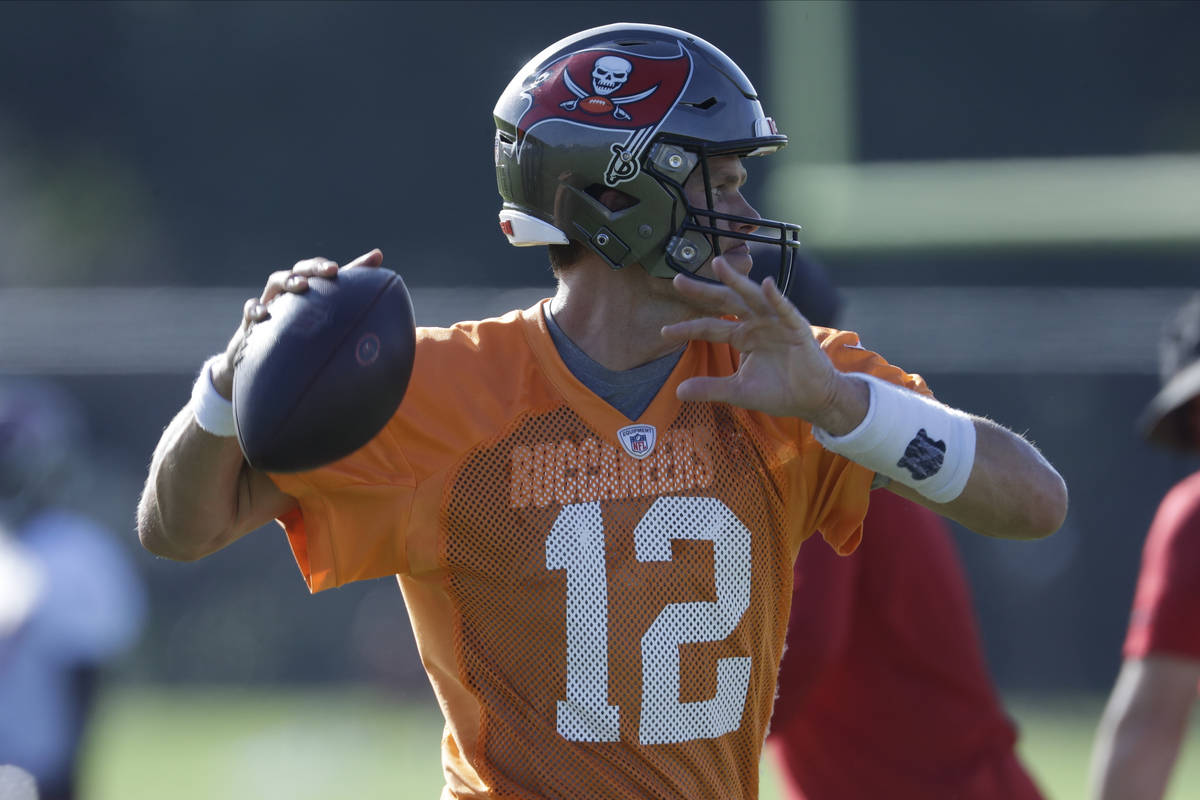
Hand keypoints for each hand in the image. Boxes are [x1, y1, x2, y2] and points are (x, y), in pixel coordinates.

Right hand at [210, 249, 384, 397]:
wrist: (265, 366)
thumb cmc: (300, 336)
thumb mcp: (323, 319)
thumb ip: (350, 294)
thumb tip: (378, 260)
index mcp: (307, 290)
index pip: (317, 270)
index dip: (328, 266)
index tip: (341, 268)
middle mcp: (289, 292)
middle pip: (299, 270)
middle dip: (313, 268)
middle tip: (331, 270)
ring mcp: (269, 303)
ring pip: (275, 282)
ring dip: (288, 280)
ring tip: (302, 286)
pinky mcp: (252, 322)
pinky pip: (250, 310)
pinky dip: (256, 309)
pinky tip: (265, 315)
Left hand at [660, 256, 867, 432]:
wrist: (813, 400)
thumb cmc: (779, 391)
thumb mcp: (738, 391)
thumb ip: (710, 388)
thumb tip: (678, 391)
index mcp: (742, 336)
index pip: (710, 327)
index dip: (688, 328)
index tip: (664, 331)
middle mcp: (756, 323)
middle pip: (725, 303)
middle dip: (703, 291)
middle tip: (678, 280)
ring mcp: (777, 322)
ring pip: (752, 298)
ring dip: (737, 281)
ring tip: (719, 265)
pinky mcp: (797, 328)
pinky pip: (785, 310)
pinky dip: (777, 298)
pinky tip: (766, 285)